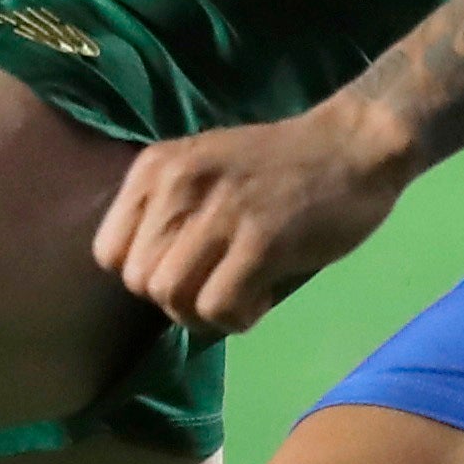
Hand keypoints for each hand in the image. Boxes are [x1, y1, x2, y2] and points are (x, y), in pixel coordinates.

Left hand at [93, 101, 412, 334]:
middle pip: (140, 283)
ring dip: (204, 313)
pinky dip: (237, 318)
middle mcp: (177, 186)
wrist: (354, 145)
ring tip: (239, 293)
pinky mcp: (260, 242)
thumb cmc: (280, 164)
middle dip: (177, 299)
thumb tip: (149, 281)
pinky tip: (261, 297)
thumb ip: (168, 212)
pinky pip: (217, 308)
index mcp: (156, 167)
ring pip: (171, 299)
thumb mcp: (202, 169)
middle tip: (219, 284)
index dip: (146, 274)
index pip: (108, 253)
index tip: (187, 267)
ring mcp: (219, 213)